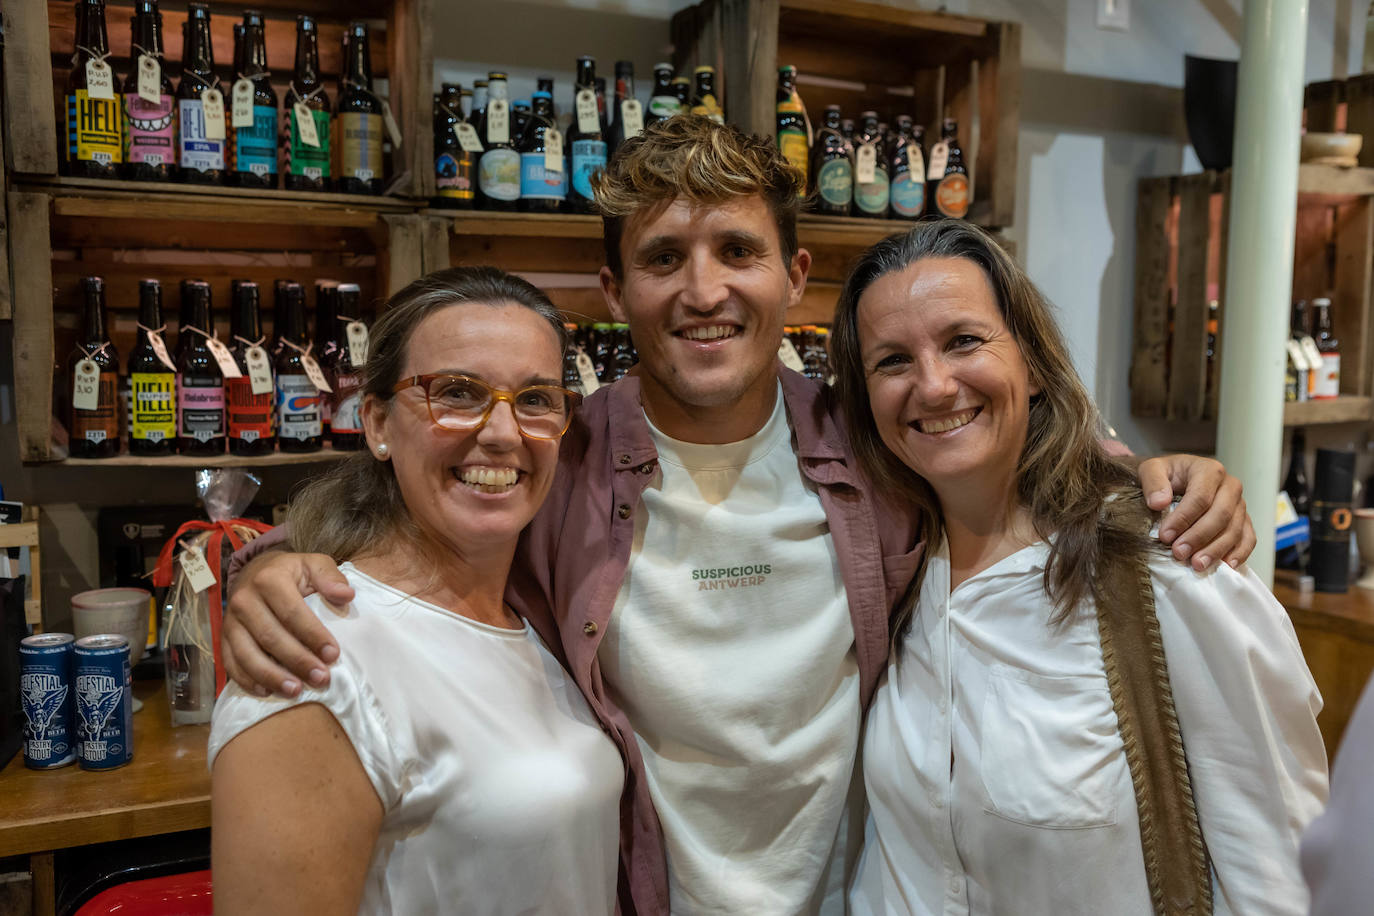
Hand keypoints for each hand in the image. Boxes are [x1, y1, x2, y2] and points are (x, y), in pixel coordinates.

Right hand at [221, 551, 353, 697]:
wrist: (254, 572)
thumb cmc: (291, 573)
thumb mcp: (313, 565)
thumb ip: (330, 577)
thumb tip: (346, 595)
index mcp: (269, 580)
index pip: (293, 613)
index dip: (313, 635)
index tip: (333, 654)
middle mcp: (244, 600)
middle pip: (271, 637)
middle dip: (297, 661)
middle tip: (321, 678)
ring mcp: (230, 621)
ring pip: (248, 654)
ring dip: (272, 676)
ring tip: (296, 691)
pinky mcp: (222, 638)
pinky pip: (231, 663)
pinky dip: (247, 680)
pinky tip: (267, 692)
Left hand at [1139, 454, 1255, 571]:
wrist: (1179, 479)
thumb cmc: (1166, 476)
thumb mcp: (1151, 470)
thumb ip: (1152, 482)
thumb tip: (1158, 502)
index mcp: (1209, 470)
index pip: (1201, 497)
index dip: (1183, 519)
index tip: (1165, 536)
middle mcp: (1230, 486)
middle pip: (1221, 515)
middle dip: (1199, 537)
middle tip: (1179, 553)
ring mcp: (1240, 505)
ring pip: (1235, 530)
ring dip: (1216, 550)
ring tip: (1196, 565)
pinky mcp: (1244, 521)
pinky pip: (1248, 539)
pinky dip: (1239, 553)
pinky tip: (1225, 566)